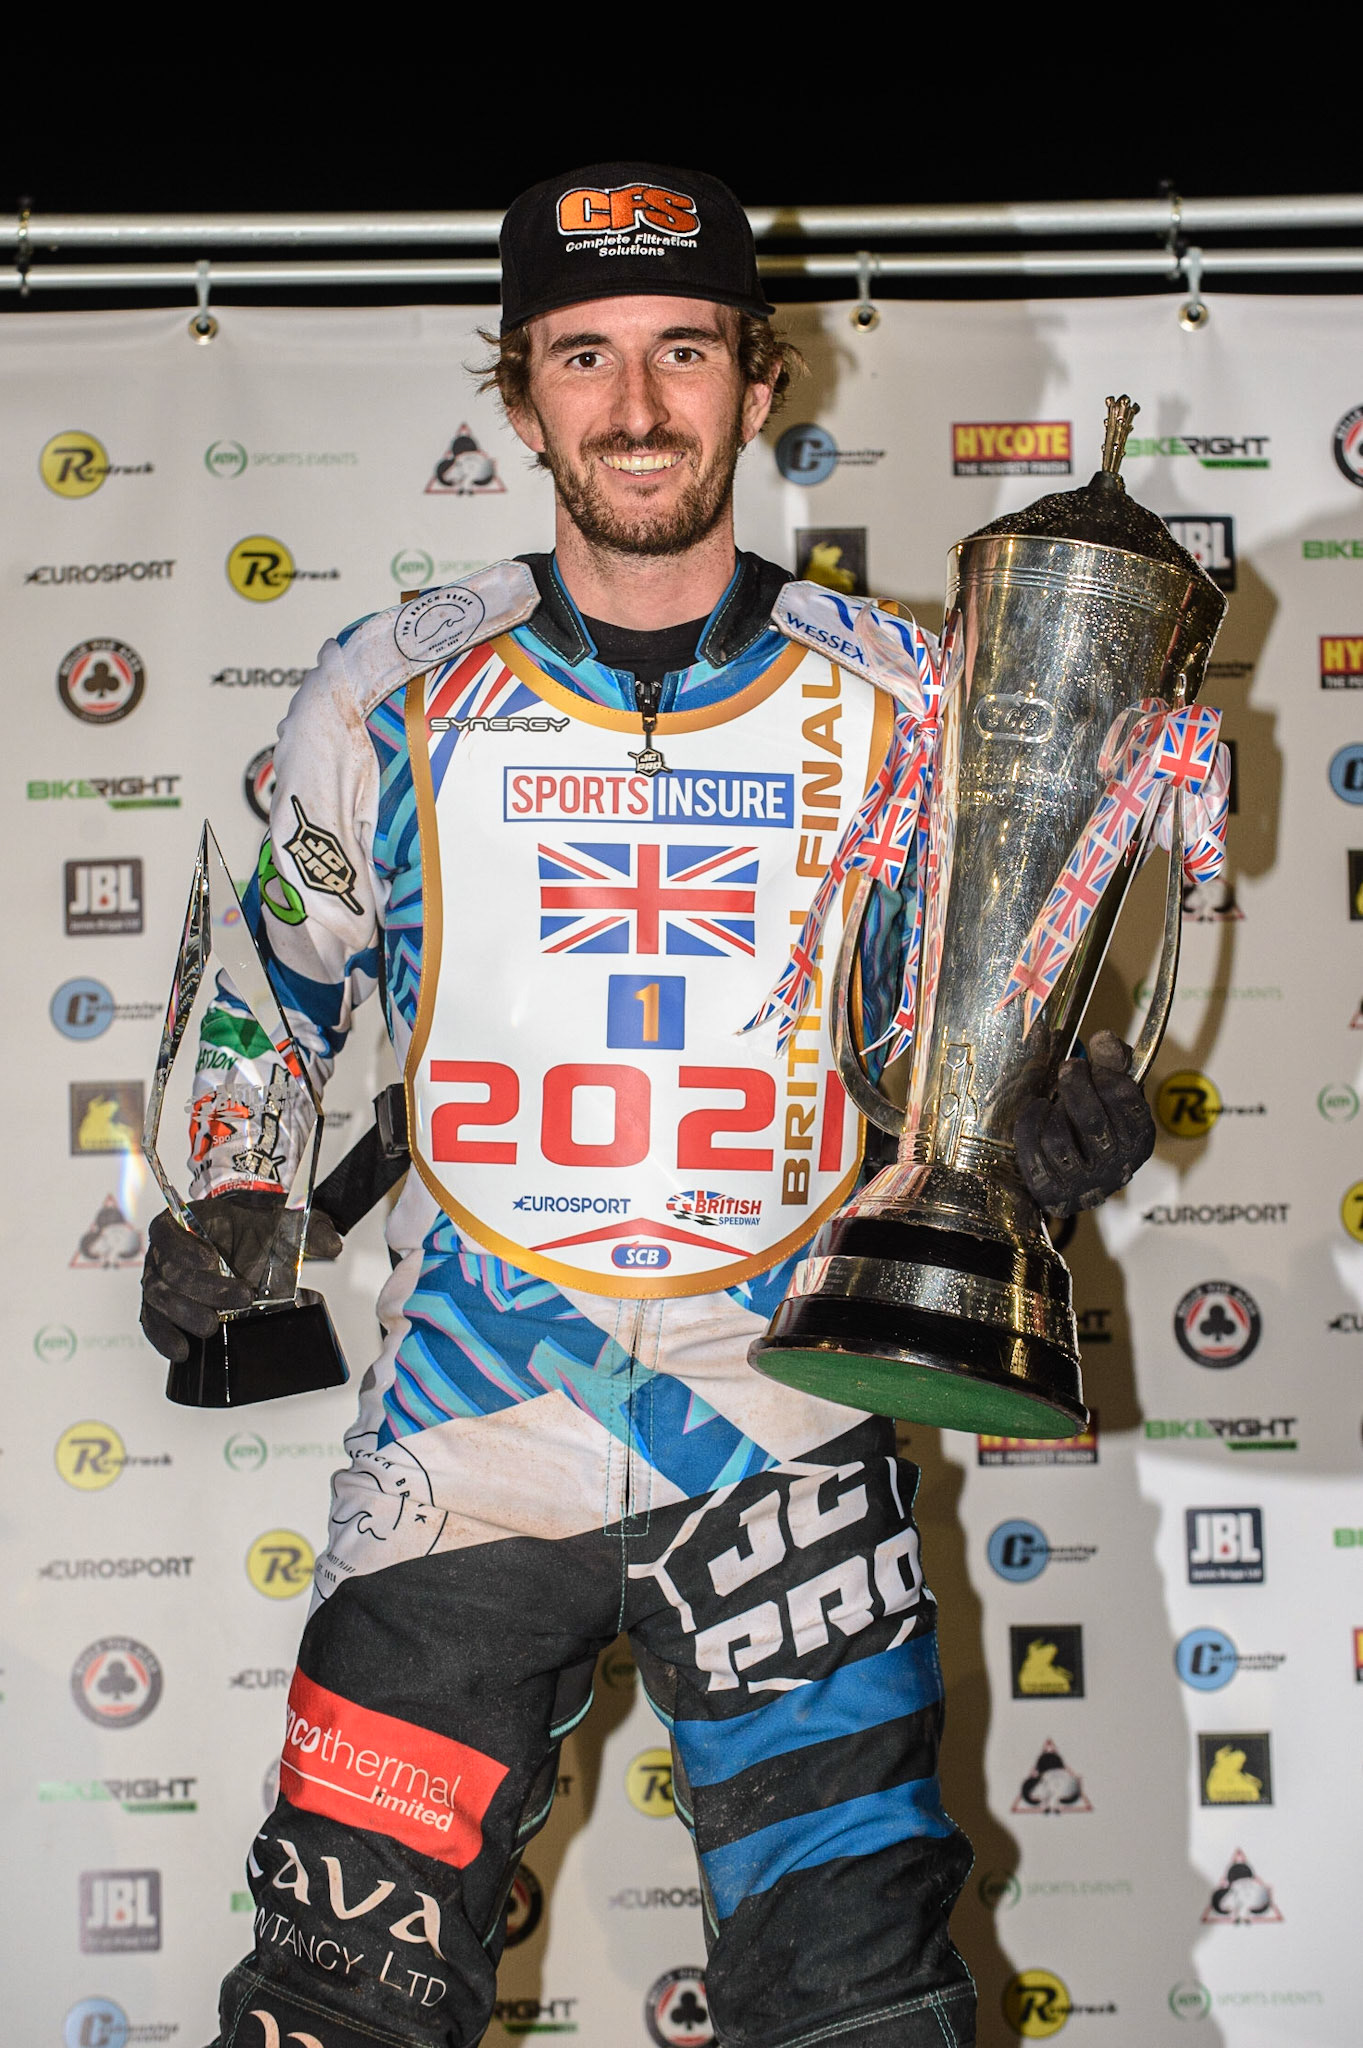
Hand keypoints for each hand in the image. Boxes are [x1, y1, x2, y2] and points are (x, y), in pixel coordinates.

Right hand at [140, 1193, 342, 1363]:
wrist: (245, 1245)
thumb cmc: (252, 1233)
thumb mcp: (278, 1225)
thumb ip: (305, 1230)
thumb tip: (333, 1244)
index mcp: (184, 1222)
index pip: (168, 1231)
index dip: (183, 1246)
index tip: (209, 1259)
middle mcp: (165, 1252)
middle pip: (169, 1271)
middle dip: (202, 1288)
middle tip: (236, 1300)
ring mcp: (159, 1281)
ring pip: (160, 1299)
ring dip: (185, 1315)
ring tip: (211, 1327)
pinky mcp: (161, 1309)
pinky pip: (152, 1323)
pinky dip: (164, 1338)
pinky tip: (181, 1351)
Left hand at [1013, 1030, 1154, 1216]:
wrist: (1074, 1172)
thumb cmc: (1098, 1120)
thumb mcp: (1113, 1088)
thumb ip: (1114, 1060)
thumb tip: (1103, 1040)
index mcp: (1140, 1141)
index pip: (1125, 1102)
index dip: (1104, 1075)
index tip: (1087, 1063)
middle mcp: (1117, 1168)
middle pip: (1091, 1121)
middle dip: (1074, 1086)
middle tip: (1067, 1068)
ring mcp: (1084, 1187)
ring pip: (1058, 1141)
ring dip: (1051, 1112)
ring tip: (1053, 1102)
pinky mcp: (1054, 1195)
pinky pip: (1032, 1156)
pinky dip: (1029, 1127)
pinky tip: (1037, 1113)